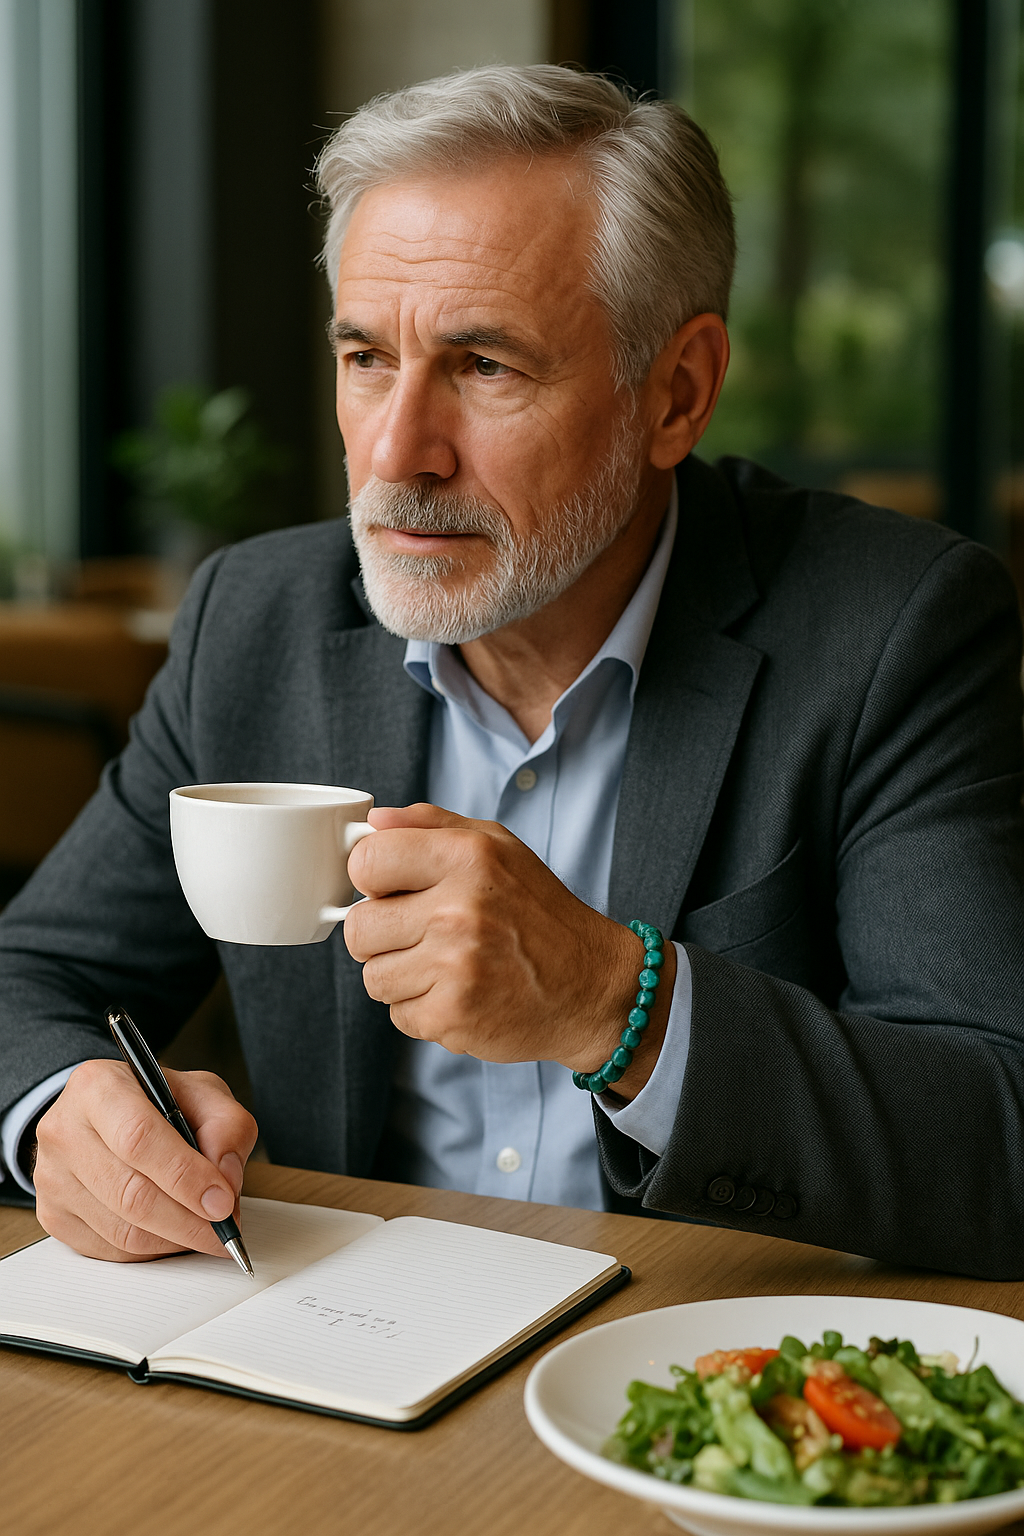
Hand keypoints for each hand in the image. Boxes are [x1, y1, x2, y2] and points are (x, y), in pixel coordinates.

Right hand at [33, 1059, 257, 1261]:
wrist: (111, 1115)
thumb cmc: (159, 1103)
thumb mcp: (204, 1094)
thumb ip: (226, 1127)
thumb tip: (225, 1182)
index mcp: (99, 1087)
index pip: (139, 1139)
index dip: (185, 1177)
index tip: (222, 1202)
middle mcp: (65, 1131)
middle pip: (130, 1193)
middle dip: (188, 1220)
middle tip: (224, 1228)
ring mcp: (52, 1177)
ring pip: (122, 1230)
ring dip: (174, 1239)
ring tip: (205, 1228)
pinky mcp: (53, 1216)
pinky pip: (110, 1250)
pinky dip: (152, 1250)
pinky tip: (173, 1232)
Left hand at [345, 804, 674, 1094]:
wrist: (591, 986)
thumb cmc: (541, 913)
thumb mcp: (498, 847)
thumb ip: (432, 825)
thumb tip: (373, 822)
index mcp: (466, 857)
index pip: (366, 862)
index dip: (371, 879)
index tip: (390, 889)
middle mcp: (458, 909)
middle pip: (359, 926)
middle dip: (381, 933)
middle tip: (421, 934)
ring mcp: (454, 966)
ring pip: (373, 975)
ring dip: (401, 975)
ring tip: (444, 965)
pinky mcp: (452, 1015)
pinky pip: (398, 1013)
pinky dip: (422, 1009)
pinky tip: (458, 993)